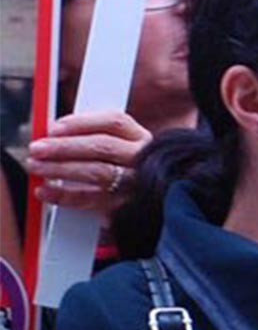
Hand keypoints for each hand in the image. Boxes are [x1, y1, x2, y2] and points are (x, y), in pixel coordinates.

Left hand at [26, 110, 152, 213]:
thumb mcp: (119, 148)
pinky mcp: (121, 207)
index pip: (114, 122)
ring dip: (60, 169)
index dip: (82, 123)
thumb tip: (55, 135)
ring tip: (36, 166)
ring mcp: (133, 184)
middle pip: (103, 146)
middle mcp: (141, 159)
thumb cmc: (121, 171)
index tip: (55, 127)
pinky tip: (44, 191)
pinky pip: (89, 201)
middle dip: (65, 146)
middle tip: (38, 148)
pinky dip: (63, 196)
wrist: (147, 206)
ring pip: (97, 172)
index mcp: (140, 139)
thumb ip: (92, 138)